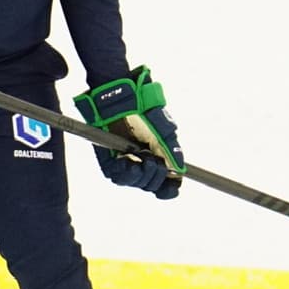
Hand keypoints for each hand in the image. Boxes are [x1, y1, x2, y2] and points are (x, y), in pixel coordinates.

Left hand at [75, 66, 184, 199]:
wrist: (122, 99)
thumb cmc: (144, 111)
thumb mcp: (164, 131)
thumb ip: (172, 151)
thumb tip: (179, 170)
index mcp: (158, 158)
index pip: (165, 184)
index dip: (169, 188)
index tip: (172, 186)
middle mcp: (142, 163)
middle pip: (151, 185)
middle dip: (155, 178)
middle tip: (154, 161)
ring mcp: (125, 162)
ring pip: (134, 183)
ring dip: (141, 176)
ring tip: (143, 159)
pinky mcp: (109, 160)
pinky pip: (117, 176)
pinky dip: (125, 172)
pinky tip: (129, 162)